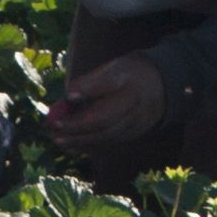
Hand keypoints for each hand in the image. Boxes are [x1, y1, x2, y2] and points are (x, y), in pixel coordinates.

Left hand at [45, 55, 172, 160]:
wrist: (162, 85)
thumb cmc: (129, 74)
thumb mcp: (112, 70)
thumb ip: (89, 83)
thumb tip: (67, 97)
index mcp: (128, 88)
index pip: (103, 101)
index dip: (81, 111)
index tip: (60, 112)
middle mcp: (134, 109)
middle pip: (103, 125)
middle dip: (77, 130)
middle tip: (54, 131)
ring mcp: (136, 125)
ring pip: (106, 137)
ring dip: (81, 141)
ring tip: (59, 140)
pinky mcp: (133, 134)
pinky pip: (110, 143)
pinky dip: (90, 146)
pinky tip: (73, 146)